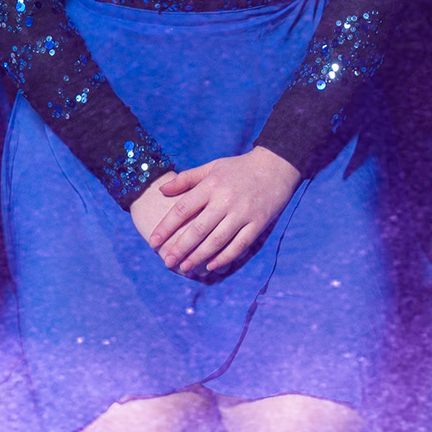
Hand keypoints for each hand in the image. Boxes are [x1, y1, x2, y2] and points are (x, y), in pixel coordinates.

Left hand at [131, 146, 299, 276]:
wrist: (277, 165)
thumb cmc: (240, 167)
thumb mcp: (212, 166)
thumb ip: (187, 179)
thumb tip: (161, 191)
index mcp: (211, 185)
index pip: (183, 209)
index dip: (166, 227)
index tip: (154, 241)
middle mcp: (225, 199)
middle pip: (198, 229)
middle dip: (180, 248)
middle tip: (167, 261)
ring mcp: (243, 213)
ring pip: (217, 240)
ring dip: (199, 256)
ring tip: (185, 267)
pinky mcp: (258, 223)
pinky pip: (239, 245)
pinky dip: (224, 257)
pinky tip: (211, 265)